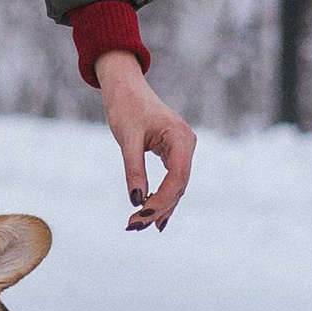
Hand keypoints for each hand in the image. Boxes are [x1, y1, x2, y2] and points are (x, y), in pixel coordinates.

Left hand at [94, 53, 195, 231]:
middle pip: (178, 186)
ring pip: (175, 186)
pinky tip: (152, 215)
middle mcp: (186, 144)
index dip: (161, 200)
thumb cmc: (126, 106)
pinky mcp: (173, 152)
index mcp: (180, 137)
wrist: (125, 86)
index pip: (177, 178)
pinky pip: (171, 179)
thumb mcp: (127, 138)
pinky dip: (161, 196)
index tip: (140, 214)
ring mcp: (182, 148)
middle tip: (134, 225)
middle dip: (157, 207)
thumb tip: (136, 201)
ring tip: (138, 224)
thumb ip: (134, 169)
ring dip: (158, 206)